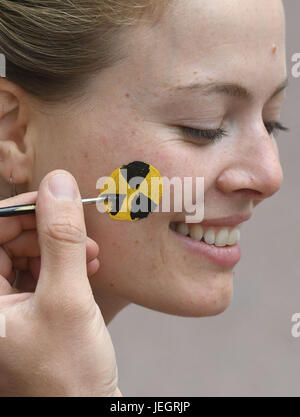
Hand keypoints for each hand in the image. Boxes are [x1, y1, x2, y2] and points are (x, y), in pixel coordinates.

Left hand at [0, 170, 120, 396]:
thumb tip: (58, 186)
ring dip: (61, 248)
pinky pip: (43, 273)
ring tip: (90, 254)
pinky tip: (87, 267)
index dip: (19, 212)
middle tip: (79, 233)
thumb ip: (61, 239)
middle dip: (47, 232)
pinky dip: (66, 265)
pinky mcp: (32, 311)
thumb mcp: (66, 298)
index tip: (53, 199)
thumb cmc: (67, 375)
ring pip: (29, 256)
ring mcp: (10, 307)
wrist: (86, 413)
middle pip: (9, 243)